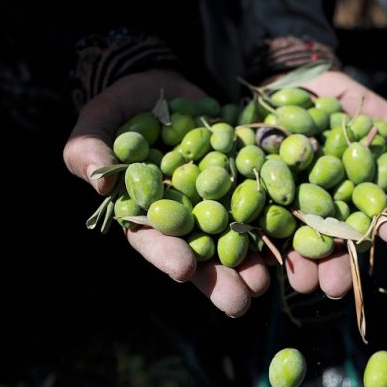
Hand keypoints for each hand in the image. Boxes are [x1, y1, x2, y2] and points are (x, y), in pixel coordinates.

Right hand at [63, 69, 268, 317]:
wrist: (165, 84)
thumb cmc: (122, 106)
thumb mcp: (100, 120)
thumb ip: (89, 147)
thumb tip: (98, 182)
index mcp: (144, 211)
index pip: (152, 239)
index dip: (167, 255)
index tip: (184, 269)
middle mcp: (183, 215)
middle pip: (200, 253)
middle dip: (218, 279)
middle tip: (238, 302)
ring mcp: (217, 202)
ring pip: (236, 239)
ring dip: (252, 263)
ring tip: (267, 285)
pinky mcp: (246, 183)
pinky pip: (266, 205)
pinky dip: (280, 224)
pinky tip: (297, 243)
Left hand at [281, 70, 386, 298]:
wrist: (287, 80)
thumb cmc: (339, 98)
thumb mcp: (374, 112)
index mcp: (360, 195)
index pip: (378, 218)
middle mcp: (330, 208)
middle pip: (338, 242)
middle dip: (339, 266)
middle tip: (339, 285)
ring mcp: (295, 207)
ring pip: (300, 242)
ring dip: (302, 267)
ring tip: (303, 285)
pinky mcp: (262, 202)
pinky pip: (262, 225)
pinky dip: (265, 247)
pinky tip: (267, 265)